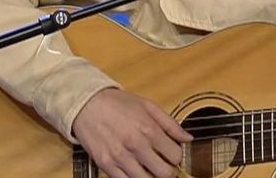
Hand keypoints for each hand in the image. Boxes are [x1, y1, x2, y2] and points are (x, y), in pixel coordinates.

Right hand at [72, 88, 192, 177]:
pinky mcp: (106, 165)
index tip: (172, 154)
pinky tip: (136, 171)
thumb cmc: (118, 103)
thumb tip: (188, 138)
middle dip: (169, 172)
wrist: (87, 104)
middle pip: (165, 174)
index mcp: (149, 129)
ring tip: (151, 169)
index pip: (175, 155)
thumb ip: (171, 124)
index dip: (177, 156)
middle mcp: (136, 145)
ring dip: (152, 177)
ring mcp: (120, 158)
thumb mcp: (149, 106)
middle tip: (165, 166)